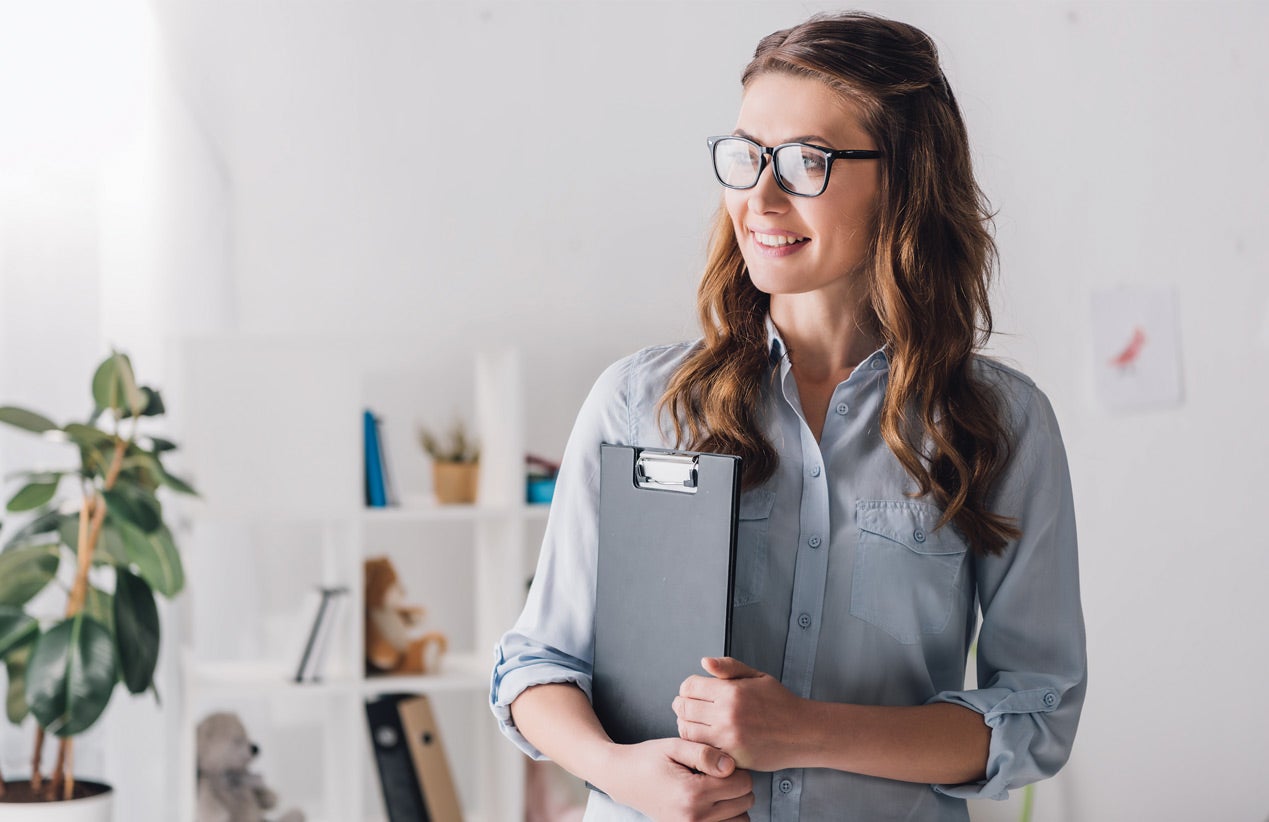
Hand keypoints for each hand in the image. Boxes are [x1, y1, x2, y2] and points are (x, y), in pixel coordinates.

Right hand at [600, 737, 752, 821]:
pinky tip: (714, 802)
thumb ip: (704, 753)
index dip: (738, 768)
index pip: (741, 783)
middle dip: (739, 784)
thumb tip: (731, 766)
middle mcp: (694, 818)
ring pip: (741, 820)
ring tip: (717, 788)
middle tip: (721, 773)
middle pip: (745, 802)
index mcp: (692, 793)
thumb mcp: (674, 746)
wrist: (623, 779)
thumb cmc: (649, 759)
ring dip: (735, 803)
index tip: (723, 761)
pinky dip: (728, 816)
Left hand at [674, 657, 807, 771]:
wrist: (803, 732)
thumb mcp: (757, 676)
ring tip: (695, 722)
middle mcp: (727, 716)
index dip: (688, 687)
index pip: (689, 687)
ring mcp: (728, 739)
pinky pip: (701, 750)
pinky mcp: (731, 758)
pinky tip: (705, 738)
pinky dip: (698, 744)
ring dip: (686, 725)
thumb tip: (705, 662)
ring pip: (687, 731)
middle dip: (683, 705)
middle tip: (688, 707)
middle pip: (684, 708)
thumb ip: (728, 667)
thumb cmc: (780, 703)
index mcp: (732, 692)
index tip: (693, 690)